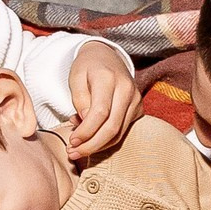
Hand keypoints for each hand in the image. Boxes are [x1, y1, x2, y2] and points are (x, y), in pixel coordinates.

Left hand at [59, 42, 139, 161]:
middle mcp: (127, 89)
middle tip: (72, 153)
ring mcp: (136, 100)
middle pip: (112, 127)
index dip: (86, 131)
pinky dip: (106, 140)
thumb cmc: (87, 67)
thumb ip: (80, 99)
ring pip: (119, 133)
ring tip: (79, 151)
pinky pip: (123, 131)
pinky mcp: (138, 108)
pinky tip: (91, 140)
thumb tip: (84, 122)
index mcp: (109, 78)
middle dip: (91, 145)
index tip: (71, 141)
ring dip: (98, 146)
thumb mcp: (75, 77)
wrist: (107, 56)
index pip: (100, 112)